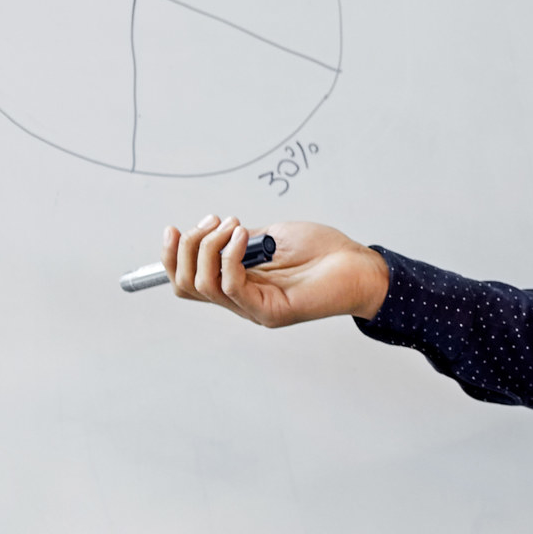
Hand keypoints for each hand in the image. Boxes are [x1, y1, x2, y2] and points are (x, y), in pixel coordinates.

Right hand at [161, 214, 388, 327]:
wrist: (361, 266)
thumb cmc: (324, 252)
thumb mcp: (272, 238)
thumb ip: (239, 240)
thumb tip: (211, 231)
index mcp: (238, 284)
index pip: (187, 280)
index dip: (171, 256)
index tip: (175, 227)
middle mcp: (240, 301)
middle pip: (187, 284)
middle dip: (187, 247)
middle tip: (214, 221)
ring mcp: (253, 309)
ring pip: (203, 285)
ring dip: (209, 247)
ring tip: (234, 226)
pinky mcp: (269, 312)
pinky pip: (231, 287)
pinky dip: (229, 257)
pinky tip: (244, 237)